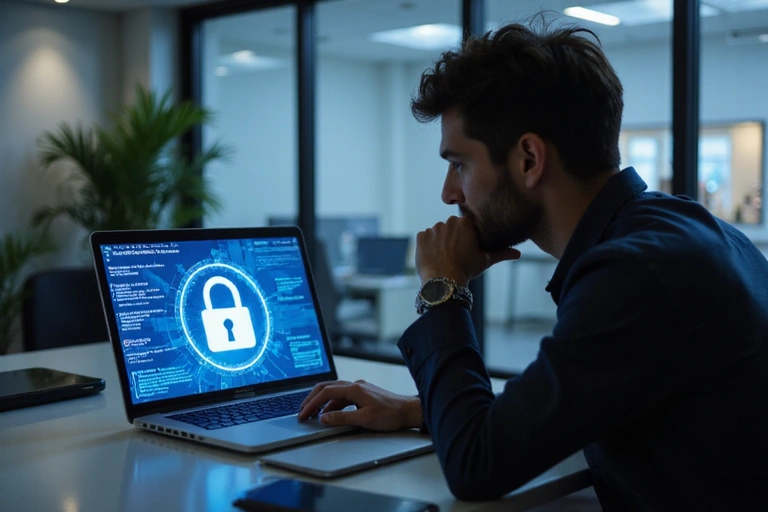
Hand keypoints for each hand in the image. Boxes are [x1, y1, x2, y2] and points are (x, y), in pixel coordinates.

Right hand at [297, 380, 421, 431]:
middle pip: (327, 387)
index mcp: (354, 389)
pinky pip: (343, 396)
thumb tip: (323, 418)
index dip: (312, 404)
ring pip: (334, 391)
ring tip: (313, 413)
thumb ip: (342, 418)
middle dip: (312, 399)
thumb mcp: (364, 419)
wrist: (408, 411)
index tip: (303, 414)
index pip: (326, 392)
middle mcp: (356, 385)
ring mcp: (360, 388)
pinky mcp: (363, 393)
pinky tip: (330, 413)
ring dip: (322, 401)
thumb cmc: (390, 415)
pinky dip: (333, 403)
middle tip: (302, 411)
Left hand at [416, 215, 520, 284]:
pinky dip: (427, 246)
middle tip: (455, 254)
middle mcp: (448, 222)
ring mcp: (433, 228)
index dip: (466, 237)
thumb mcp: (485, 260)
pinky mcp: (421, 236)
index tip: (466, 248)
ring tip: (444, 257)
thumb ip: (501, 253)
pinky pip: (424, 238)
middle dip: (452, 237)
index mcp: (466, 223)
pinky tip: (434, 257)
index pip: (466, 224)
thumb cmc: (467, 270)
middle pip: (451, 227)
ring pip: (437, 233)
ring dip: (439, 241)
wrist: (444, 282)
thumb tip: (518, 254)